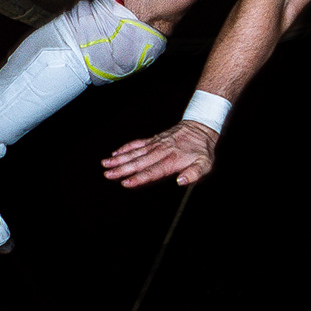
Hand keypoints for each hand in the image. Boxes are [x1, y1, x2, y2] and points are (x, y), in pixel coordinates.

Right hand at [102, 119, 217, 190]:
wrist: (200, 127)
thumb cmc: (202, 149)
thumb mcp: (205, 163)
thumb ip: (194, 173)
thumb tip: (181, 181)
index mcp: (172, 160)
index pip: (152, 171)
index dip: (139, 178)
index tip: (126, 183)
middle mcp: (161, 152)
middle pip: (139, 162)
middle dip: (122, 169)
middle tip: (107, 174)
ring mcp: (156, 144)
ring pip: (135, 152)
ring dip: (119, 158)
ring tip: (105, 163)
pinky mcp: (154, 140)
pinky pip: (137, 143)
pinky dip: (125, 148)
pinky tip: (115, 153)